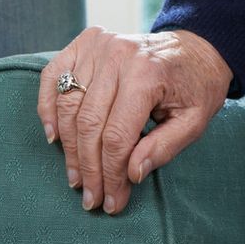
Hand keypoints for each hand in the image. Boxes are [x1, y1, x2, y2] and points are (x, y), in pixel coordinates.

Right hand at [37, 26, 232, 215]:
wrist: (197, 47)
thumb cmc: (196, 86)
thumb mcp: (195, 120)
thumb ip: (164, 147)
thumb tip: (131, 174)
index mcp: (147, 74)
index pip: (117, 136)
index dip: (111, 174)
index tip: (112, 201)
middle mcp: (119, 55)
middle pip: (89, 124)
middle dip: (89, 169)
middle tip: (92, 198)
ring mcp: (99, 46)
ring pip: (69, 106)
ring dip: (69, 148)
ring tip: (77, 179)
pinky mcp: (86, 42)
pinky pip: (53, 76)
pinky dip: (47, 107)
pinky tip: (54, 137)